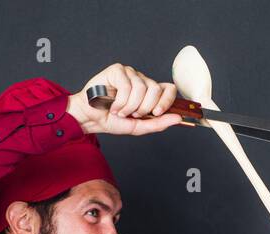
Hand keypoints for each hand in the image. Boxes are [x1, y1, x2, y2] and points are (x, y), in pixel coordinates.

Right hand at [66, 63, 182, 136]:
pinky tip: (113, 105)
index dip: (167, 101)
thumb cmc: (112, 121)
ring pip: (141, 88)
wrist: (91, 118)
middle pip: (156, 89)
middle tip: (132, 114)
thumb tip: (178, 118)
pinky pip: (127, 86)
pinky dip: (120, 101)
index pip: (169, 89)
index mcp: (149, 92)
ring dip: (130, 106)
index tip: (157, 113)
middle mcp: (142, 80)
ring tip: (120, 111)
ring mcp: (130, 73)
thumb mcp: (139, 126)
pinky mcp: (117, 70)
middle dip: (145, 108)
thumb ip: (158, 123)